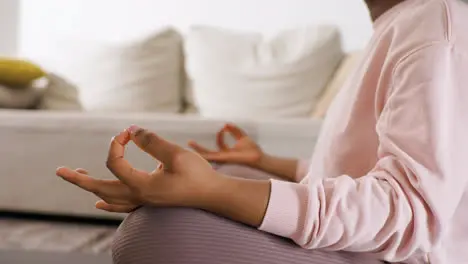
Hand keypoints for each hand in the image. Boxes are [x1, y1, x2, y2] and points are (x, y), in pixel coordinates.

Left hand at [58, 126, 222, 209]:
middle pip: (100, 188)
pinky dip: (107, 203)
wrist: (214, 195)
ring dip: (92, 188)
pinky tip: (99, 203)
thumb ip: (153, 141)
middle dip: (79, 179)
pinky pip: (121, 206)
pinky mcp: (151, 202)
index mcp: (141, 185)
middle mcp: (138, 196)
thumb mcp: (175, 154)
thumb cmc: (199, 175)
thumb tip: (133, 130)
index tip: (129, 132)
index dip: (117, 143)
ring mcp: (144, 202)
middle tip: (59, 171)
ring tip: (78, 178)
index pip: (115, 162)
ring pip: (109, 198)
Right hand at [188, 123, 262, 166]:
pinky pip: (212, 156)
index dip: (220, 135)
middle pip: (208, 152)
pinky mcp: (224, 159)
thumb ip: (235, 131)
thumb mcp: (242, 137)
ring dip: (198, 150)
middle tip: (189, 142)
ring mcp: (223, 159)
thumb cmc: (252, 150)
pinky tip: (198, 151)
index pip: (219, 144)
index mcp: (228, 152)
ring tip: (189, 143)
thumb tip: (226, 124)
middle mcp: (223, 156)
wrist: (258, 157)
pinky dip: (204, 154)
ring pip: (207, 155)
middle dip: (199, 148)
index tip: (224, 127)